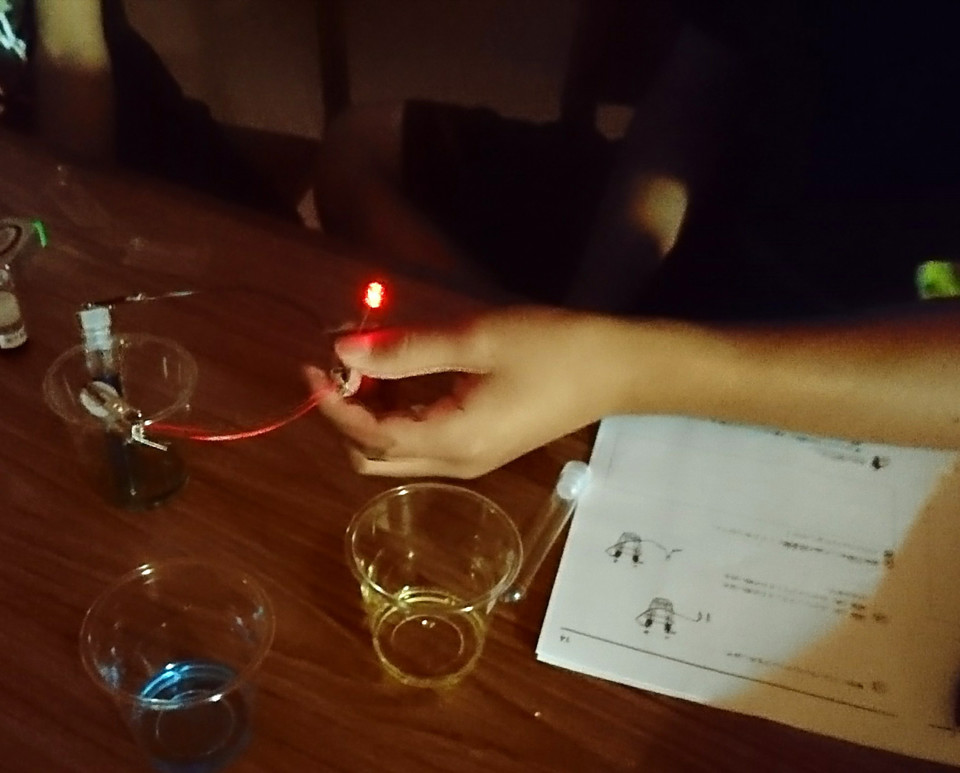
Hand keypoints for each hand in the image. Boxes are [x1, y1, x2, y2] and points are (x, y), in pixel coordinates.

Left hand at [305, 306, 630, 477]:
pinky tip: (402, 373)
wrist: (616, 369)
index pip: (369, 435)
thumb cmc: (550, 350)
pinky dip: (398, 412)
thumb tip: (343, 349)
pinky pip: (422, 439)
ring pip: (397, 450)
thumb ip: (405, 349)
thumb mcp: (475, 340)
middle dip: (347, 414)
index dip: (332, 404)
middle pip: (375, 456)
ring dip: (372, 411)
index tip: (310, 366)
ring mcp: (469, 459)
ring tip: (371, 359)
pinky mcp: (481, 446)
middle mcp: (454, 463)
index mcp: (451, 441)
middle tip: (344, 362)